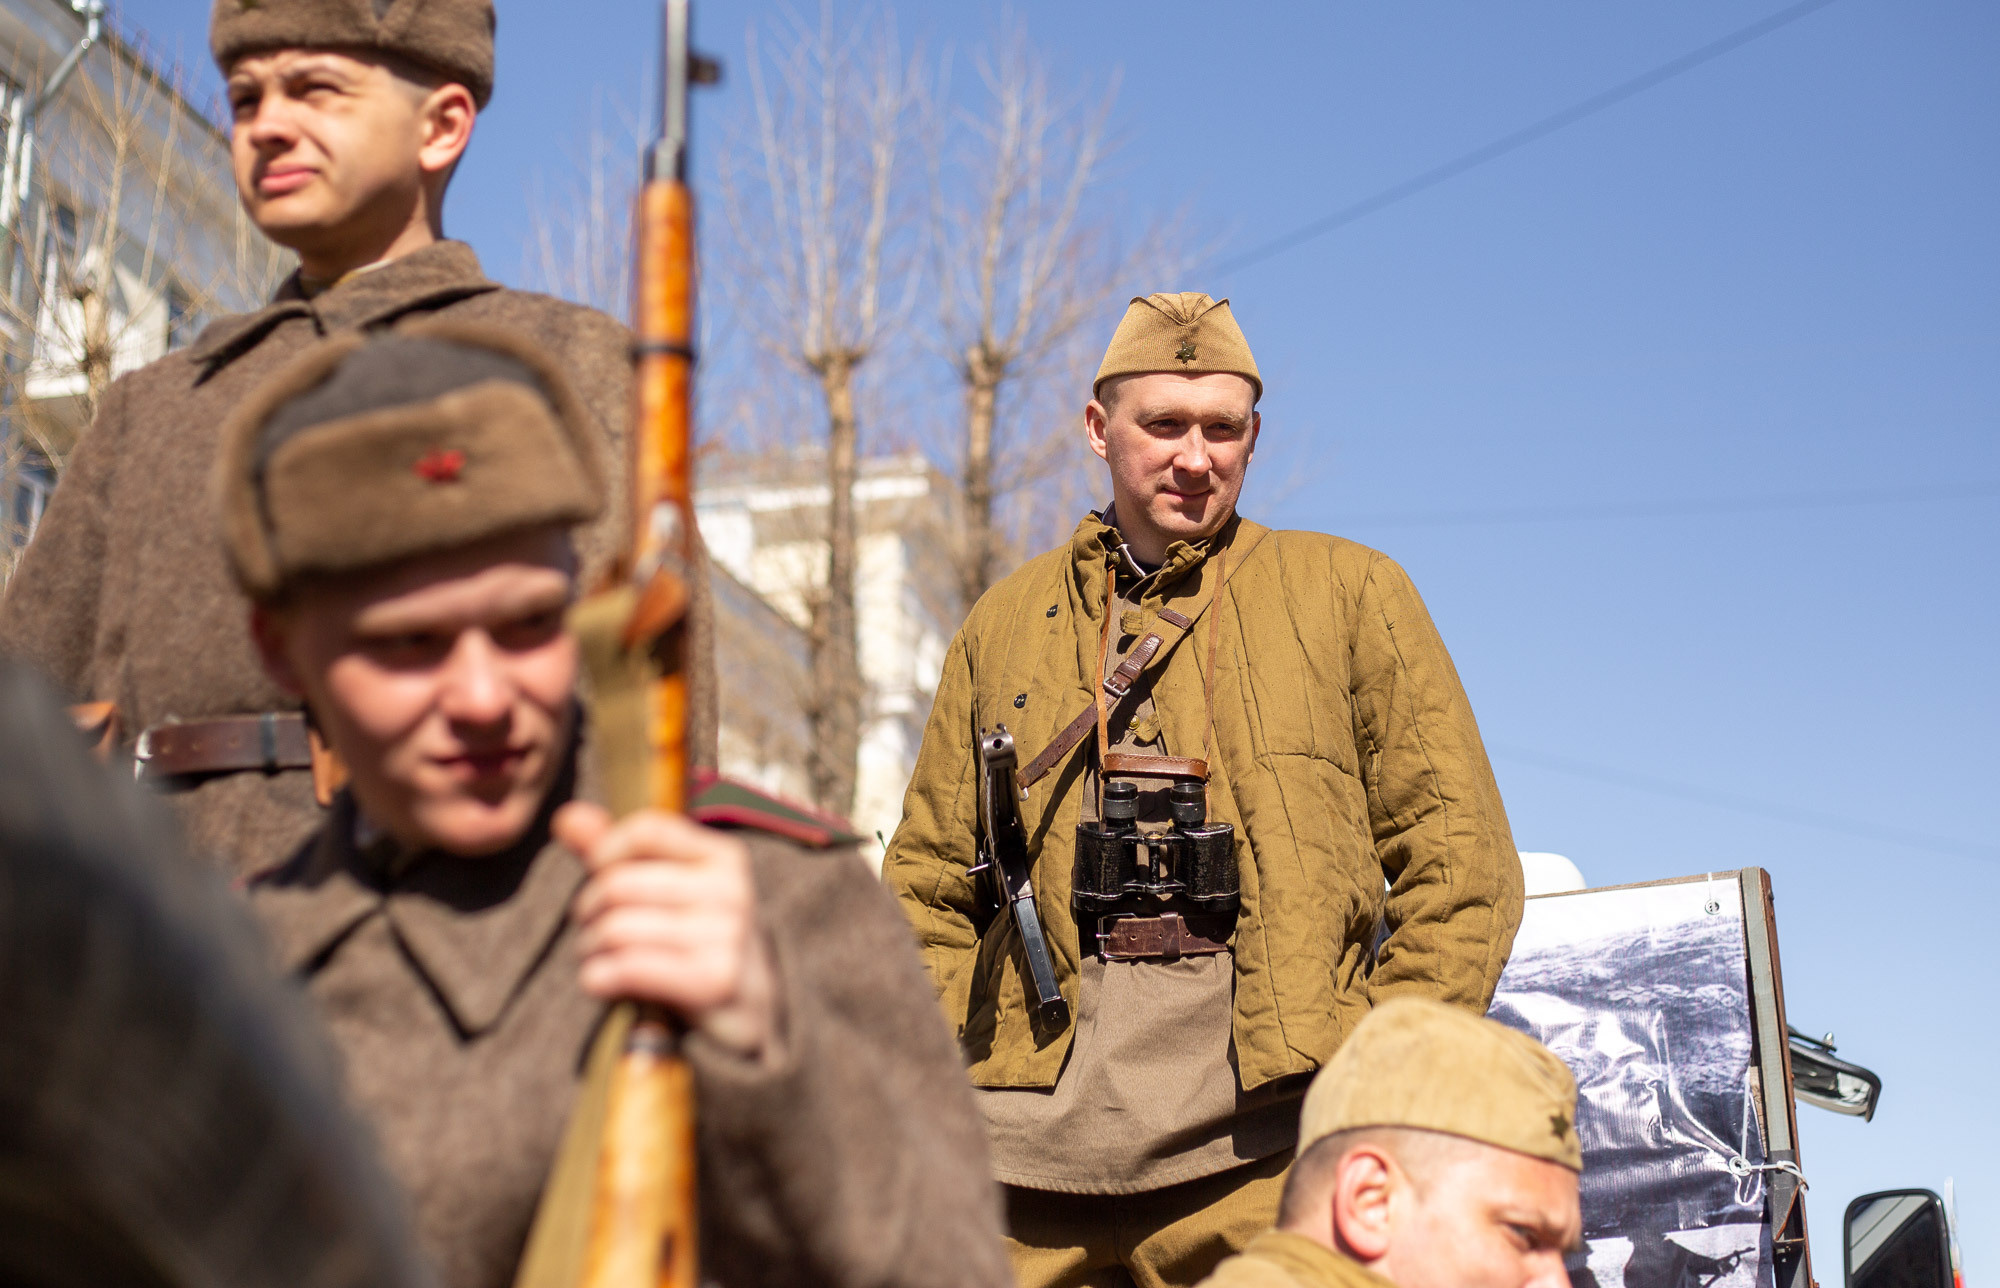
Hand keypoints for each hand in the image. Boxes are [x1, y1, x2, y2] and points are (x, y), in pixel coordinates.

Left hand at [555, 801, 777, 1057]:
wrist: (752, 1013)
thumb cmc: (698, 944)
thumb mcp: (668, 891)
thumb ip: (616, 852)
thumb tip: (567, 816)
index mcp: (723, 858)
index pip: (647, 830)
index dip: (605, 850)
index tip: (597, 875)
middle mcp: (731, 890)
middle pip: (620, 884)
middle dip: (589, 911)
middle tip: (593, 931)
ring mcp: (727, 935)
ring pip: (616, 928)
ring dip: (591, 949)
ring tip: (600, 959)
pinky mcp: (715, 980)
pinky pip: (628, 967)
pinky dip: (599, 977)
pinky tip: (603, 982)